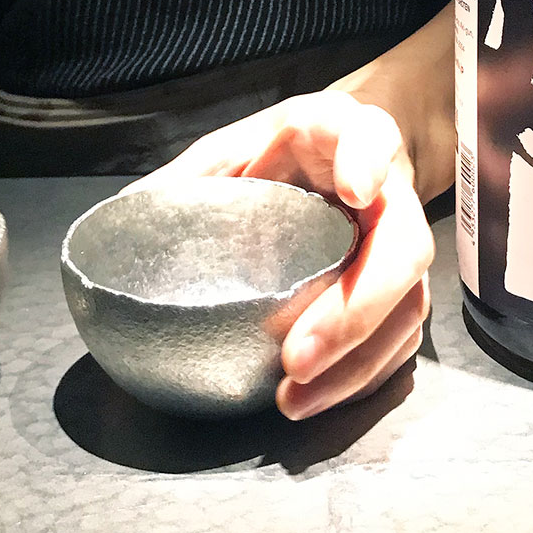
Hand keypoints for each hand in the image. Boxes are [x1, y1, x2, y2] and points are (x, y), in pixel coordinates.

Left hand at [131, 91, 434, 419]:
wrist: (339, 160)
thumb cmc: (279, 153)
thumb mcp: (230, 148)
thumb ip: (190, 178)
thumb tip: (124, 220)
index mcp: (344, 135)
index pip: (368, 135)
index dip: (366, 160)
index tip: (351, 190)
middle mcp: (388, 192)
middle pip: (404, 246)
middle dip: (356, 307)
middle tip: (295, 355)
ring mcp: (402, 245)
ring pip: (408, 307)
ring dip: (355, 360)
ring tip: (293, 395)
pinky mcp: (402, 292)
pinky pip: (399, 341)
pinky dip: (360, 376)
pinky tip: (315, 397)